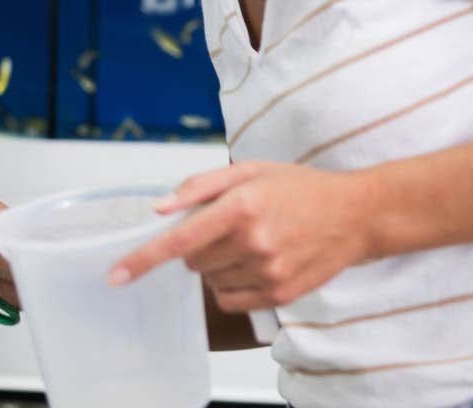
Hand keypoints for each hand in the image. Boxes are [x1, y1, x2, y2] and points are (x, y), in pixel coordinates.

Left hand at [110, 162, 375, 312]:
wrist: (355, 215)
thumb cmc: (299, 188)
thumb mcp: (249, 171)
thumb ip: (199, 186)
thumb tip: (160, 208)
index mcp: (242, 206)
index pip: (180, 240)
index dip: (144, 259)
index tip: (117, 275)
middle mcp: (254, 242)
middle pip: (192, 262)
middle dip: (197, 246)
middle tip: (226, 228)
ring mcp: (270, 272)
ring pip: (211, 281)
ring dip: (216, 266)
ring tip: (248, 243)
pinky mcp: (281, 295)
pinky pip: (232, 300)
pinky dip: (231, 286)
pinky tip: (253, 264)